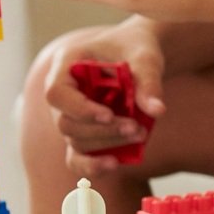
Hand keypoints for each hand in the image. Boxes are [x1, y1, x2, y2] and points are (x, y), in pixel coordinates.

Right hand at [41, 21, 165, 175]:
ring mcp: (70, 115)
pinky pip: (77, 157)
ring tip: (140, 134)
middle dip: (101, 131)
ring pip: (75, 141)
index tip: (109, 116)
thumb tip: (157, 110)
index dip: (79, 109)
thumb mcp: (145, 57)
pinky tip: (115, 164)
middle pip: (66, 123)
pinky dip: (92, 165)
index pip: (56, 94)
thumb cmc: (136, 48)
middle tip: (136, 129)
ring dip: (106, 144)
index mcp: (66, 64)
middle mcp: (62, 92)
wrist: (138, 54)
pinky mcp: (84, 132)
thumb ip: (148, 81)